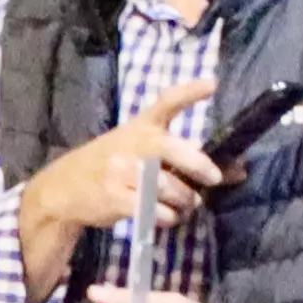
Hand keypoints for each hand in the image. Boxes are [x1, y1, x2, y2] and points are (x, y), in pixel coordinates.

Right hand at [15, 75, 224, 300]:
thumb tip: (238, 168)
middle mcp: (133, 144)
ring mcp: (122, 171)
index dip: (190, 92)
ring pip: (169, 188)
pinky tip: (166, 216)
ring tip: (186, 205)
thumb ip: (181, 156)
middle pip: (174, 150)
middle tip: (214, 178)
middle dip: (199, 166)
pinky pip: (154, 210)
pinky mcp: (115, 196)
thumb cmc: (111, 165)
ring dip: (185, 201)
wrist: (64, 188)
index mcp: (140, 126)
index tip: (212, 85)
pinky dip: (167, 217)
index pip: (166, 102)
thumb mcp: (137, 149)